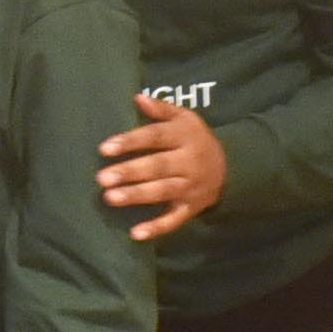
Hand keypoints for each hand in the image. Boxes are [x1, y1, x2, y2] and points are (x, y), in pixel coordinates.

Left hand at [98, 94, 230, 238]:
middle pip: (157, 166)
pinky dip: (156, 228)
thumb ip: (161, 109)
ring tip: (110, 198)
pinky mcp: (191, 208)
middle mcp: (189, 162)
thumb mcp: (185, 118)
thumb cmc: (196, 139)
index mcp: (185, 136)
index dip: (131, 141)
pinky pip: (174, 220)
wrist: (231, 167)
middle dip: (130, 172)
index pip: (155, 137)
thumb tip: (137, 97)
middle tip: (102, 178)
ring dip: (137, 196)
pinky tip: (136, 234)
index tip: (105, 148)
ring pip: (163, 192)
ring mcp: (191, 187)